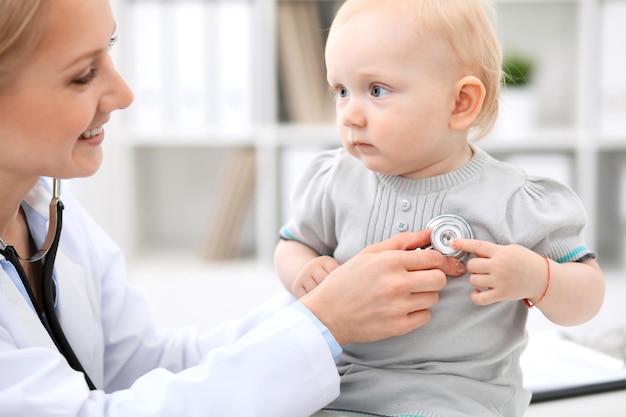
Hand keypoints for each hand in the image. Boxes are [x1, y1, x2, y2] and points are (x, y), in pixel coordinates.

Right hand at [300, 230, 465, 344]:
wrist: (326, 314)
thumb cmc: (346, 281)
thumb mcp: (369, 253)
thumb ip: (402, 241)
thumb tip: (430, 233)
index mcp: (390, 261)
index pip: (434, 258)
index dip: (438, 260)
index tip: (435, 263)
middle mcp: (396, 283)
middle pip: (439, 279)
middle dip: (433, 277)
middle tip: (420, 279)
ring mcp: (398, 307)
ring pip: (434, 298)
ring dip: (424, 295)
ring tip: (405, 294)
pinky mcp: (398, 326)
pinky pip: (425, 317)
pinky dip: (417, 312)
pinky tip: (401, 308)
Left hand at [450, 239, 546, 304]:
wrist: (542, 278)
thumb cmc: (525, 261)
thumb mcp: (510, 249)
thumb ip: (492, 250)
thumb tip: (472, 251)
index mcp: (500, 252)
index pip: (477, 246)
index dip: (463, 244)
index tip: (451, 243)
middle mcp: (499, 266)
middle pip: (471, 266)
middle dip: (473, 267)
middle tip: (481, 268)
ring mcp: (500, 281)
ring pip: (473, 280)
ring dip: (475, 280)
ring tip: (484, 278)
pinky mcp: (502, 295)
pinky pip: (480, 298)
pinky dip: (475, 296)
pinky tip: (478, 292)